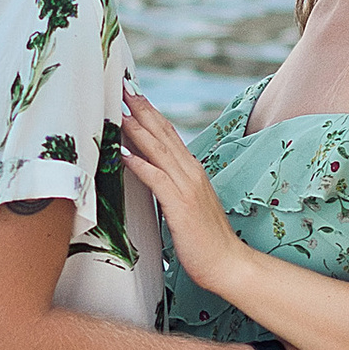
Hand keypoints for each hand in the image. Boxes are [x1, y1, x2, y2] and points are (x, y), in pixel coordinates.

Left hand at [120, 89, 246, 296]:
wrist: (227, 263)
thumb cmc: (205, 240)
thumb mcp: (186, 206)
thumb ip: (171, 188)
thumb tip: (150, 175)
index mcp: (192, 172)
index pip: (169, 135)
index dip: (151, 113)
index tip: (134, 95)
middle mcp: (191, 174)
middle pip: (164, 134)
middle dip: (143, 110)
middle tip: (123, 87)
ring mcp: (187, 188)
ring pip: (160, 151)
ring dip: (138, 129)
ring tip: (121, 110)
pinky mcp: (181, 206)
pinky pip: (158, 180)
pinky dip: (140, 164)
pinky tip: (125, 154)